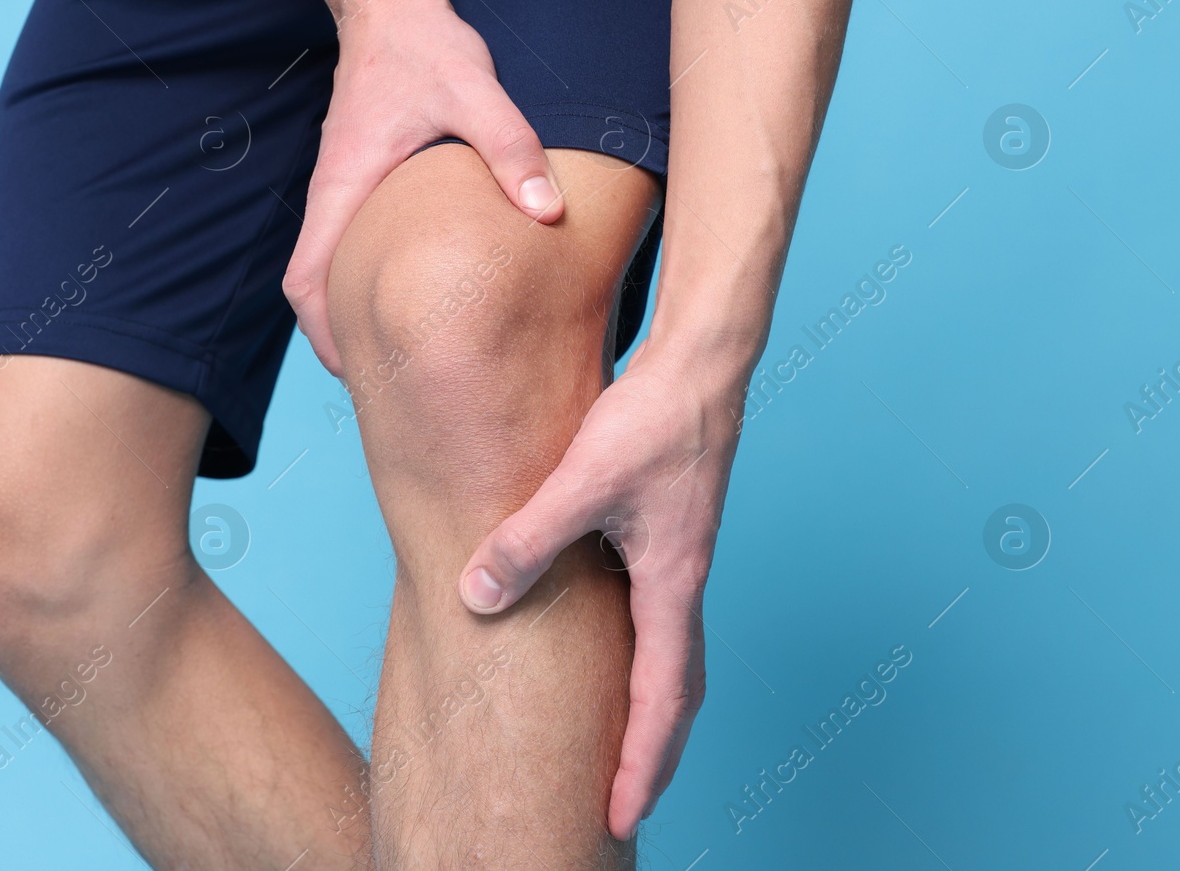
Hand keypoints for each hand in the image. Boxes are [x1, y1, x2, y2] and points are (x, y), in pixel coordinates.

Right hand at [282, 0, 563, 377]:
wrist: (389, 3)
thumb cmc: (424, 47)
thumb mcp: (475, 90)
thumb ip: (509, 149)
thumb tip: (547, 212)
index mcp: (345, 189)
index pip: (304, 281)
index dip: (323, 336)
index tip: (355, 376)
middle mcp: (336, 198)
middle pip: (313, 291)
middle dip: (341, 342)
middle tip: (393, 384)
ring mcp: (347, 192)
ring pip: (332, 271)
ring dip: (355, 313)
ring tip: (408, 353)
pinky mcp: (364, 182)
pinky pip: (354, 247)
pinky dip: (370, 281)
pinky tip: (420, 296)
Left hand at [456, 338, 743, 839]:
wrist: (704, 361)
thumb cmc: (656, 418)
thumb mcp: (582, 481)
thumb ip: (528, 539)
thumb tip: (475, 596)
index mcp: (672, 584)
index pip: (662, 700)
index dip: (641, 764)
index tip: (619, 816)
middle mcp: (682, 582)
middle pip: (677, 693)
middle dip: (651, 754)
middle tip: (623, 807)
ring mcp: (678, 559)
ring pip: (670, 657)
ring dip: (649, 710)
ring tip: (618, 748)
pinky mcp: (666, 533)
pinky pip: (657, 620)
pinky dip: (640, 659)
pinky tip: (606, 652)